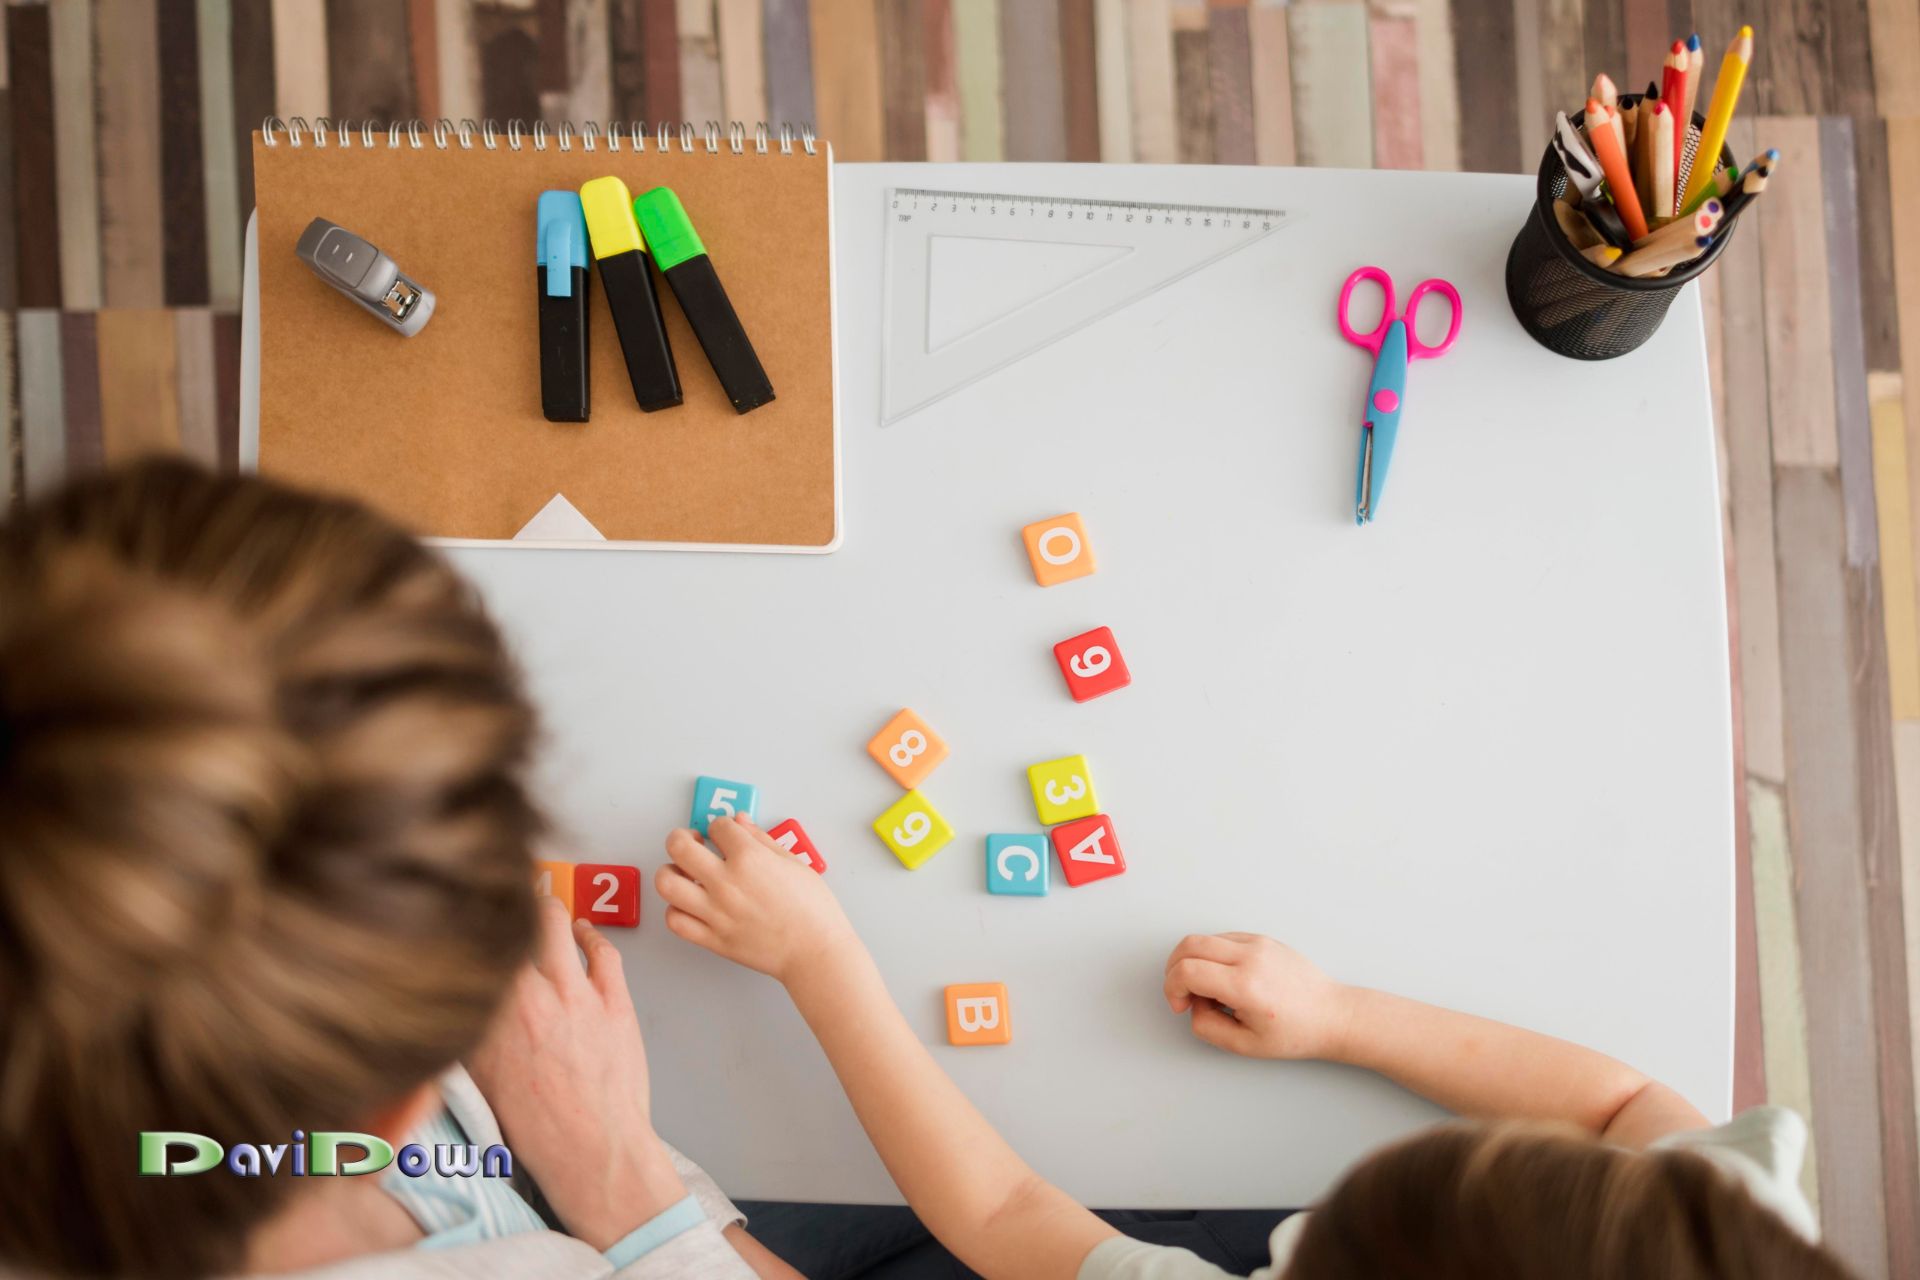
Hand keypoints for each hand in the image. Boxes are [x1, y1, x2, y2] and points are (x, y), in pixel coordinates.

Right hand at [467, 897, 685, 1249]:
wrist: (591, 1148)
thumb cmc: (538, 1127)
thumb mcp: (480, 1081)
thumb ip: (469, 1034)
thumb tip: (457, 1005)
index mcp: (490, 1019)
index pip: (470, 951)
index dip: (463, 925)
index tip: (459, 911)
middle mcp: (529, 999)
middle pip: (510, 923)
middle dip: (505, 898)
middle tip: (501, 886)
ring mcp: (575, 996)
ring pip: (555, 925)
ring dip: (546, 906)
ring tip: (540, 894)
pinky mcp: (614, 1002)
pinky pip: (603, 952)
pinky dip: (591, 935)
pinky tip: (584, 930)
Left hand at [656, 815, 859, 983]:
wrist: (814, 951)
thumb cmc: (812, 910)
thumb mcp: (793, 862)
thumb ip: (762, 839)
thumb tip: (741, 821)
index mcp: (749, 859)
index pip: (718, 826)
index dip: (722, 826)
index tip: (725, 833)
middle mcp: (726, 883)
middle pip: (678, 846)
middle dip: (681, 837)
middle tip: (691, 842)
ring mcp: (715, 912)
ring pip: (667, 884)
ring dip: (671, 872)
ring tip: (683, 873)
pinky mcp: (712, 938)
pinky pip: (676, 921)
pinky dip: (676, 909)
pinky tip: (690, 904)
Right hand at [1163, 933, 1354, 1060]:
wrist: (1332, 1015)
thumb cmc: (1296, 1033)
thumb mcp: (1244, 1045)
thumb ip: (1206, 1026)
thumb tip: (1194, 1005)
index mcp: (1245, 986)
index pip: (1187, 970)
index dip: (1172, 988)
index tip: (1181, 1005)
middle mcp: (1250, 957)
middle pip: (1188, 945)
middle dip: (1174, 970)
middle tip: (1184, 994)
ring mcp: (1258, 943)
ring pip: (1204, 939)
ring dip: (1194, 962)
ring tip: (1211, 991)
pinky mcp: (1263, 939)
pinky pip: (1223, 939)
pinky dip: (1212, 956)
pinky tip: (1225, 979)